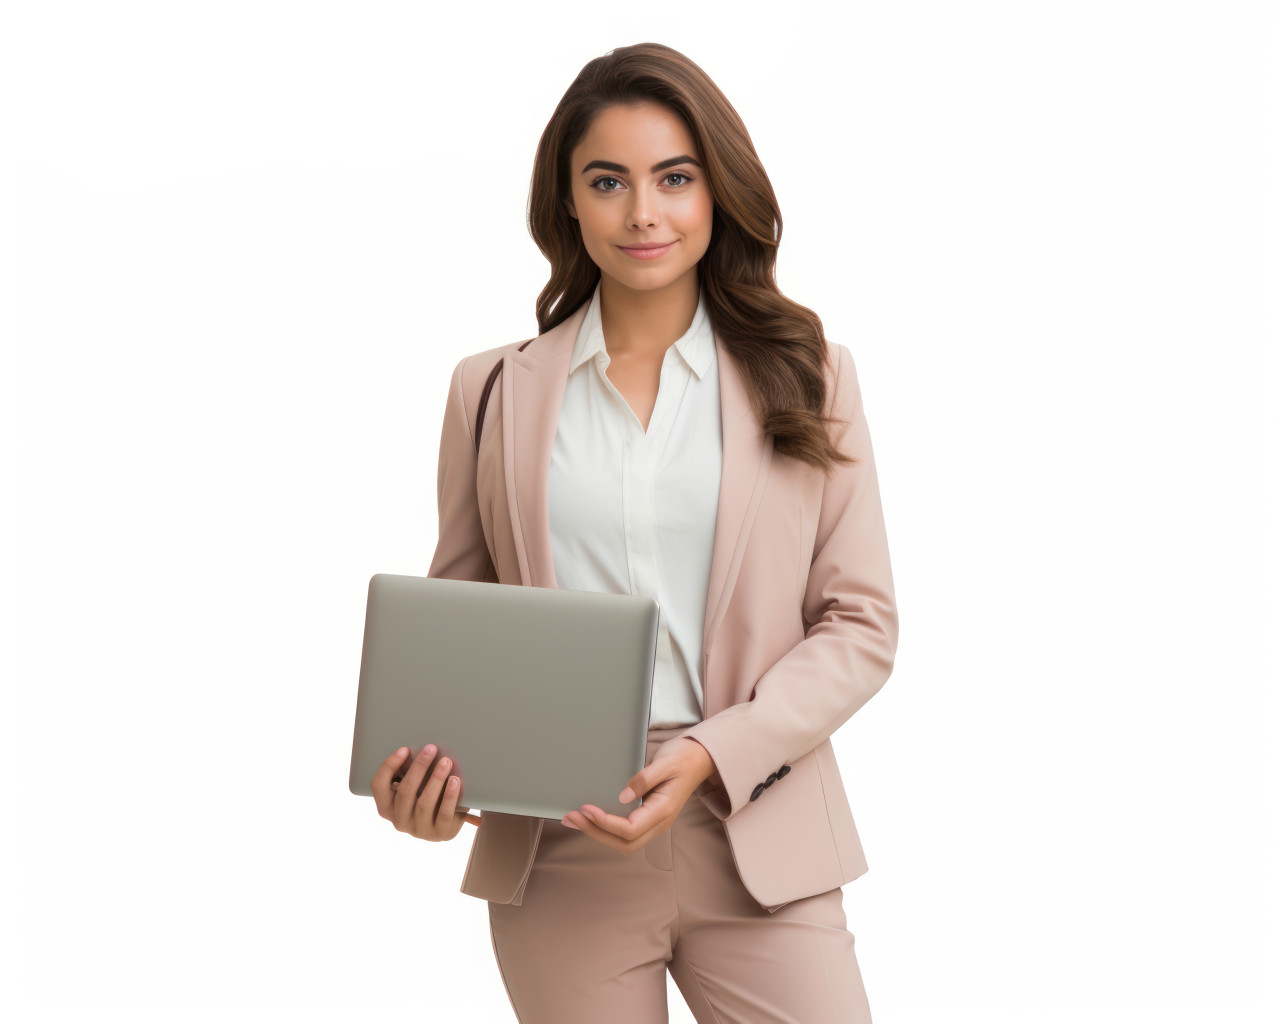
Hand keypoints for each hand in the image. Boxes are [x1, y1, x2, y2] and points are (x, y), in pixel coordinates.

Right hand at [371, 743, 481, 840]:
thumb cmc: (426, 795)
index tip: (404, 749)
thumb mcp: (412, 787)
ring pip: (425, 802)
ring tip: (446, 762)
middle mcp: (399, 821)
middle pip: (405, 791)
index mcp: (387, 807)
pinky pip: (444, 814)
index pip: (378, 786)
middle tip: (431, 749)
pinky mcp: (440, 833)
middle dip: (418, 767)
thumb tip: (415, 749)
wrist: (448, 822)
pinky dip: (450, 796)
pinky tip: (455, 781)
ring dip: (436, 779)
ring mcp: (419, 829)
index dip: (389, 766)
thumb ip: (407, 773)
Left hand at [560, 738, 714, 854]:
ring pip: (623, 842)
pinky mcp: (647, 817)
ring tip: (574, 820)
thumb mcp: (666, 763)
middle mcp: (658, 822)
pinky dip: (604, 828)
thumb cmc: (684, 759)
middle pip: (624, 843)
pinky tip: (590, 818)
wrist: (699, 759)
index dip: (606, 822)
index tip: (586, 808)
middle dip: (595, 832)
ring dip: (597, 833)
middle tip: (571, 817)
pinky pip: (624, 832)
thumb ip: (645, 779)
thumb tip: (623, 796)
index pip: (630, 829)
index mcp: (664, 810)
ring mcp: (653, 822)